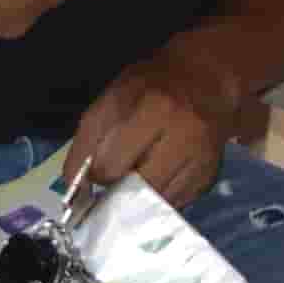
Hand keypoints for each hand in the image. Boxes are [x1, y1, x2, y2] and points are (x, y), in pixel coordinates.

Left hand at [62, 40, 246, 207]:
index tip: (97, 167)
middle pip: (134, 191)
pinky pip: (174, 204)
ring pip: (154, 204)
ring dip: (138, 197)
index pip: (111, 166)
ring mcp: (202, 161)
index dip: (96, 171)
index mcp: (156, 109)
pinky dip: (158, 197)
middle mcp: (185, 137)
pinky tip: (157, 175)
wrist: (206, 78)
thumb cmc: (152, 86)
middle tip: (116, 173)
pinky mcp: (209, 178)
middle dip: (117, 187)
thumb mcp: (112, 97)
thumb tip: (74, 183)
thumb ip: (88, 138)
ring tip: (136, 174)